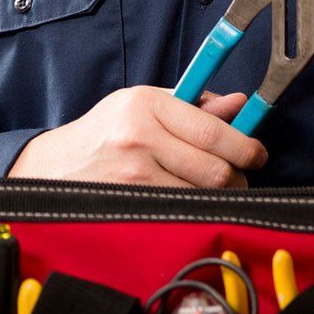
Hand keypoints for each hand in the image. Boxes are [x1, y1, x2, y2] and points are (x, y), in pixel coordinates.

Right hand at [7, 87, 267, 187]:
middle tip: (238, 177)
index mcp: (147, 103)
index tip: (257, 154)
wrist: (56, 166)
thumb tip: (240, 104)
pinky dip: (196, 209)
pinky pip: (183, 210)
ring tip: (210, 189)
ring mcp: (134, 172)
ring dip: (218, 197)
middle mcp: (140, 135)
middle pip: (215, 168)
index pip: (213, 130)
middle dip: (238, 177)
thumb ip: (193, 105)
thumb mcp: (144, 106)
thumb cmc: (106, 133)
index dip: (246, 146)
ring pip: (203, 195)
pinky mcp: (131, 202)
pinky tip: (188, 201)